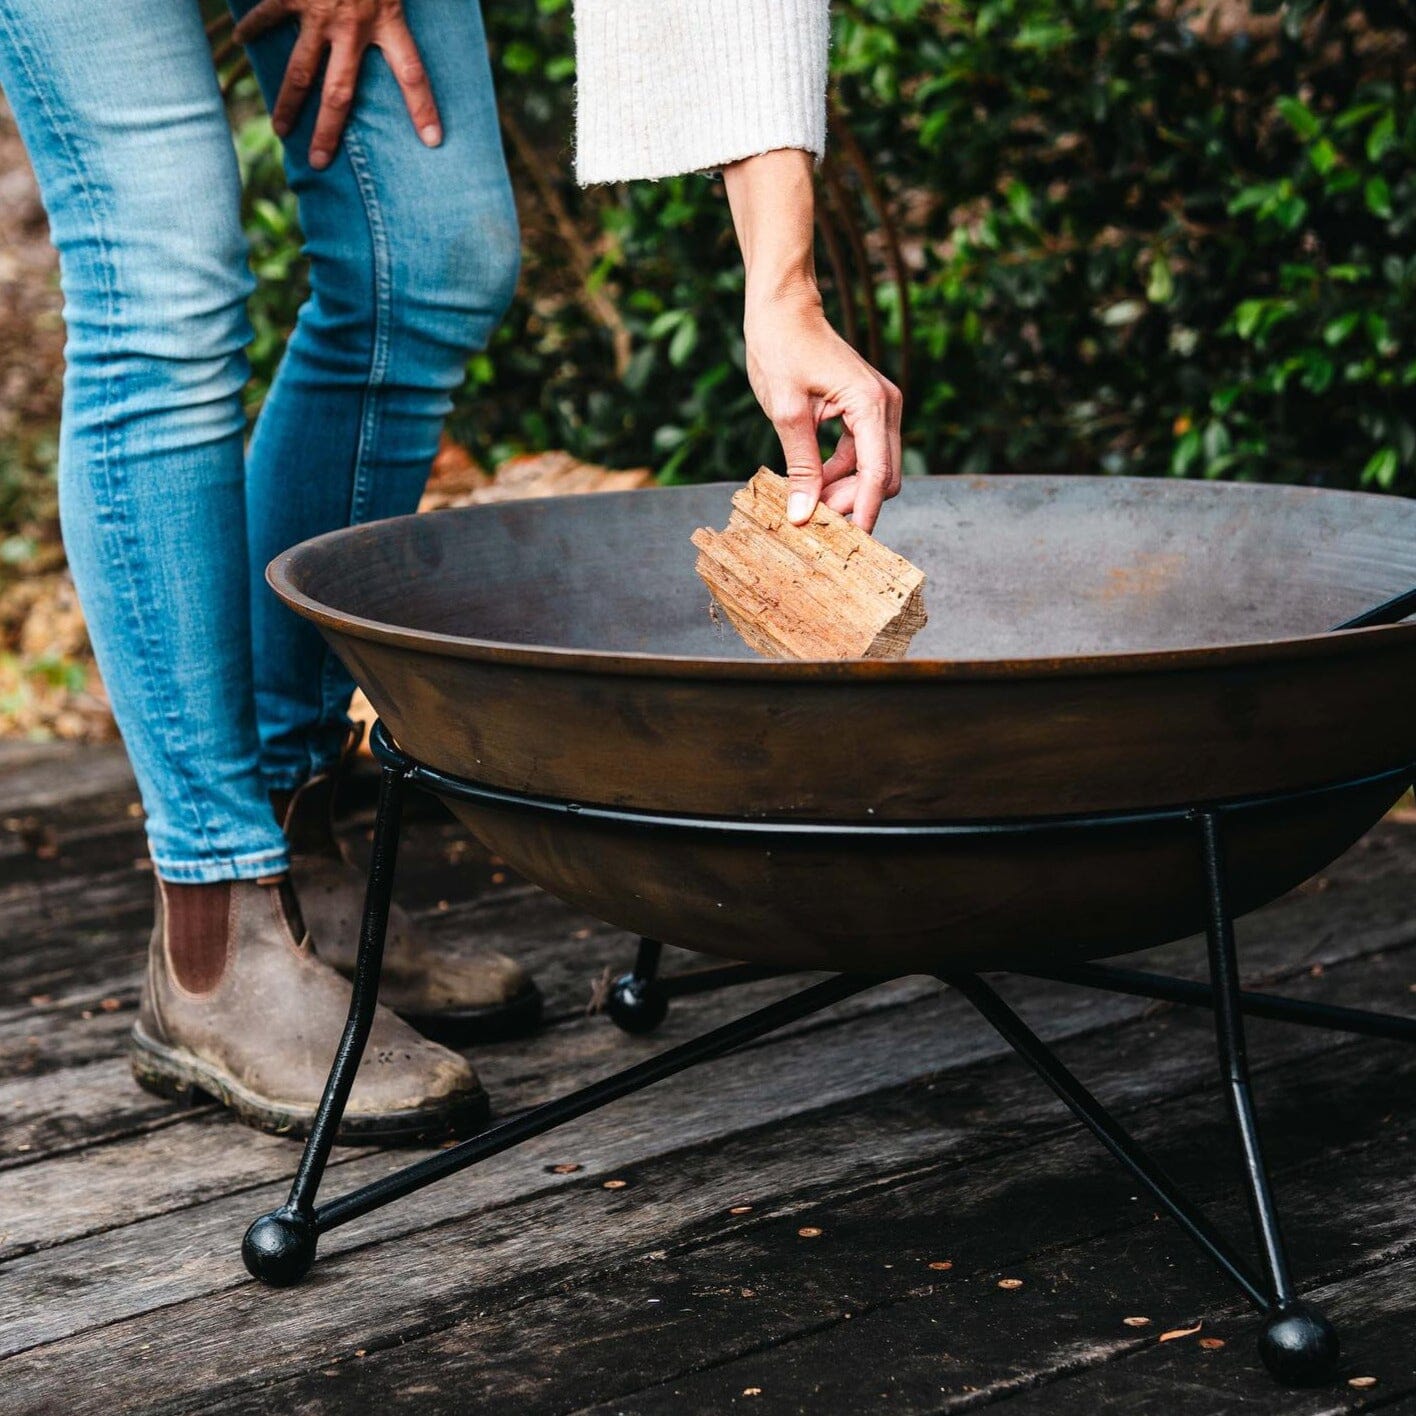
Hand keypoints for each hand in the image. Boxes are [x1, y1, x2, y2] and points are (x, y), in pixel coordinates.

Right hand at [234, 0, 440, 169]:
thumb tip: (412, 1)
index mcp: (388, 18)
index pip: (413, 74)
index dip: (424, 108)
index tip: (433, 140)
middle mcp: (351, 25)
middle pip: (340, 94)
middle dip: (329, 131)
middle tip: (318, 162)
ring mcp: (317, 12)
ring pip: (300, 71)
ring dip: (288, 102)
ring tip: (280, 129)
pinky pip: (269, 14)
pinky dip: (253, 26)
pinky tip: (240, 39)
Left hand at [744, 285, 902, 533]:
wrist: (783, 309)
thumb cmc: (781, 349)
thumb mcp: (786, 413)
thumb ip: (800, 466)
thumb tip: (803, 514)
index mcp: (871, 404)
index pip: (877, 474)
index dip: (863, 512)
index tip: (849, 544)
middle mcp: (884, 407)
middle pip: (882, 477)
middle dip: (852, 504)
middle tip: (812, 521)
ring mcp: (877, 408)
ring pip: (871, 470)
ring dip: (843, 491)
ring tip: (804, 503)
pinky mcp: (864, 410)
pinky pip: (859, 455)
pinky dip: (838, 474)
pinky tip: (809, 483)